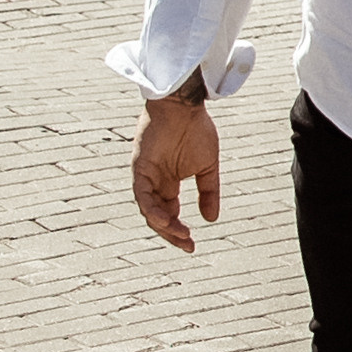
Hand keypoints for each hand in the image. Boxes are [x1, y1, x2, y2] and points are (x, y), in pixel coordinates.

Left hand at [133, 89, 220, 250]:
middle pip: (157, 217)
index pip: (169, 214)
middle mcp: (154, 183)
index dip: (178, 231)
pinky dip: (152, 209)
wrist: (184, 105)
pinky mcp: (140, 168)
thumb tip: (212, 219)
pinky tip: (165, 220)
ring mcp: (145, 176)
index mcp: (168, 183)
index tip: (192, 244)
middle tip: (188, 246)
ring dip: (163, 226)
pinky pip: (142, 195)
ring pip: (148, 210)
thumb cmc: (196, 129)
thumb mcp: (208, 167)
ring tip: (181, 235)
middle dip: (172, 234)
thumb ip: (208, 192)